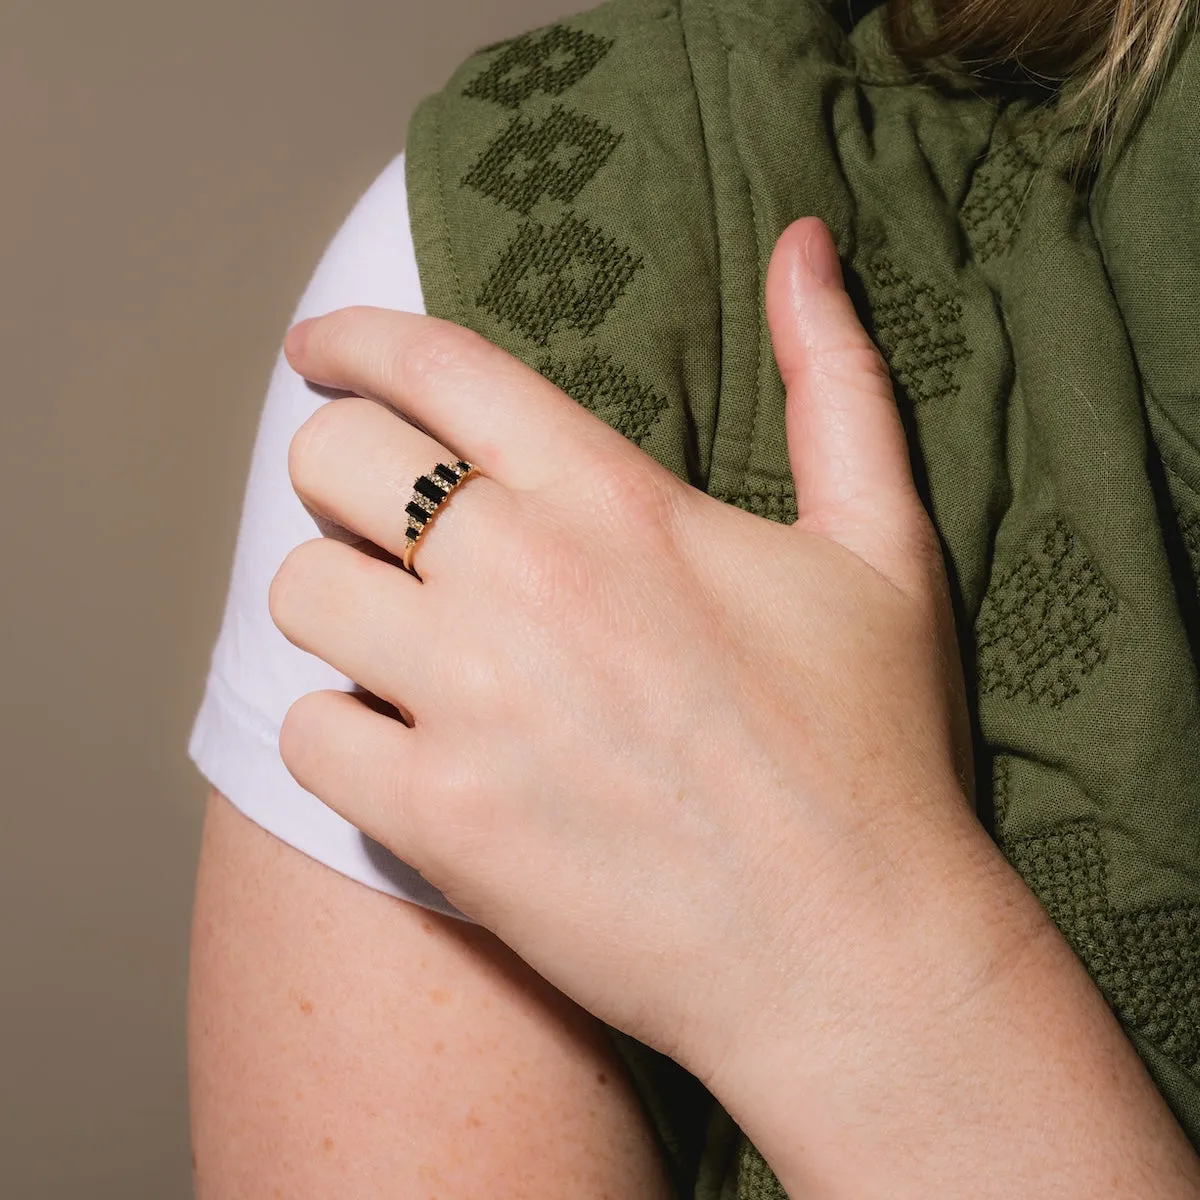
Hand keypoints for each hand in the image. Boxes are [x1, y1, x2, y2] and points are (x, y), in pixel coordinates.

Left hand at [268, 218, 1018, 1092]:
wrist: (849, 954)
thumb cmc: (871, 748)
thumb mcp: (882, 544)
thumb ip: (835, 381)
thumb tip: (805, 242)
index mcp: (616, 502)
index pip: (437, 367)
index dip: (356, 338)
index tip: (318, 346)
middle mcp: (526, 580)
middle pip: (332, 462)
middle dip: (337, 469)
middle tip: (376, 514)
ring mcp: (471, 704)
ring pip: (304, 595)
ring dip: (338, 604)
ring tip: (397, 640)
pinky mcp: (439, 823)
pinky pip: (306, 736)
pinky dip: (338, 734)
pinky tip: (405, 749)